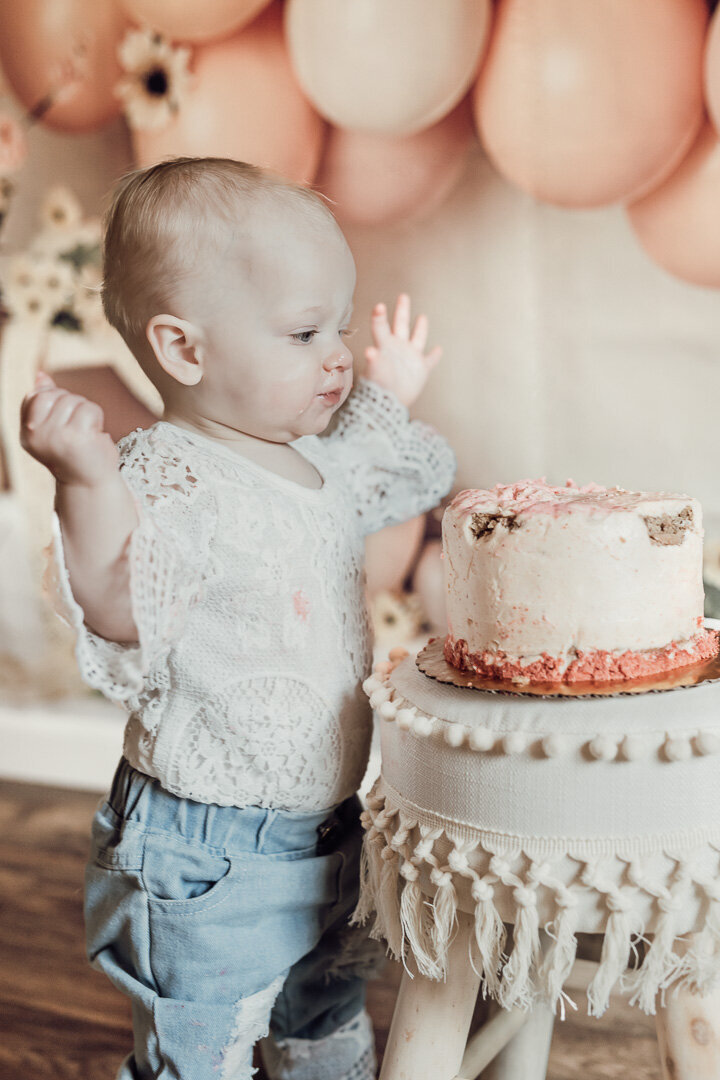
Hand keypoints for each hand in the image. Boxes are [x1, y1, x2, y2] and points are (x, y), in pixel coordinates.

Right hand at [20, 371, 119, 486]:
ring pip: (74, 400)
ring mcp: (55, 435)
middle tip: (78, 426)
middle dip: (72, 404)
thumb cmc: (74, 453)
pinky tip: (95, 435)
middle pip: (55, 394)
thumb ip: (45, 402)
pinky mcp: (77, 437)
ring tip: (87, 432)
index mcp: (27, 433)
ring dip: (87, 412)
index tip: (65, 418)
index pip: (35, 396)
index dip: (55, 399)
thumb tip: (41, 375)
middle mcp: (36, 434)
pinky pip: (90, 409)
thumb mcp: (53, 428)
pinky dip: (97, 418)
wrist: (89, 483)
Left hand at [364, 294, 442, 408]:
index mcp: (385, 346)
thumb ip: (374, 361)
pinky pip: (430, 360)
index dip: (380, 316)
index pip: (381, 327)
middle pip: (401, 325)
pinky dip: (435, 355)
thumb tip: (370, 351)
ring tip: (422, 317)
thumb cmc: (379, 388)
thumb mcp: (375, 374)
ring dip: (420, 328)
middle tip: (403, 296)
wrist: (388, 406)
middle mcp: (397, 348)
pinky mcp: (421, 370)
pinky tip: (438, 349)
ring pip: (417, 338)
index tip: (379, 306)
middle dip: (402, 311)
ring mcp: (410, 358)